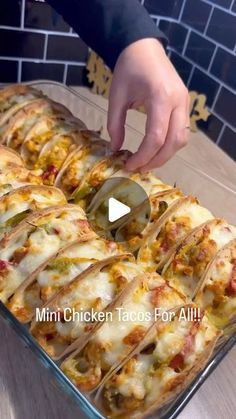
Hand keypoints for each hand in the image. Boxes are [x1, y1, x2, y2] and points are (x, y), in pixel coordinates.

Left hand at [107, 38, 189, 170]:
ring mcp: (185, 103)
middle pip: (173, 142)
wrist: (144, 47)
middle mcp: (178, 101)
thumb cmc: (128, 69)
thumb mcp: (116, 96)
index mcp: (160, 97)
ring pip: (182, 139)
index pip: (155, 137)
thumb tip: (115, 149)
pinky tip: (155, 150)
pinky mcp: (185, 104)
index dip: (143, 156)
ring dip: (166, 155)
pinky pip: (182, 131)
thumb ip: (115, 124)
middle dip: (156, 160)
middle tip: (138, 169)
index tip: (129, 165)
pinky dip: (170, 145)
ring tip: (146, 162)